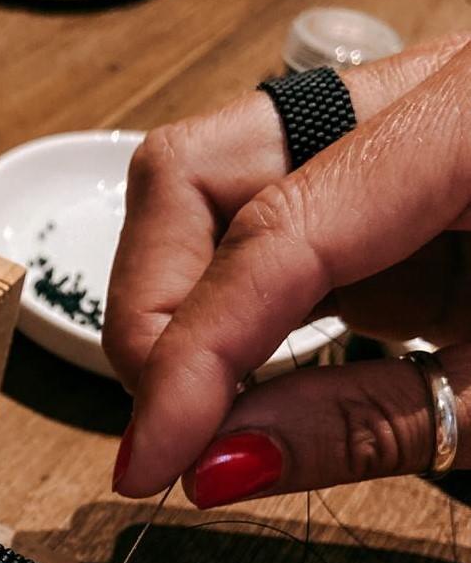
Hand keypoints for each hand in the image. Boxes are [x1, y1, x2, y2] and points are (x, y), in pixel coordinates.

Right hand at [103, 33, 470, 503]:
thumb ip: (358, 427)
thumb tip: (214, 467)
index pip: (276, 231)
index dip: (192, 356)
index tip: (148, 460)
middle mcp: (414, 94)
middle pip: (194, 170)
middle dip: (158, 310)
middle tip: (171, 425)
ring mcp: (380, 130)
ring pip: (198, 190)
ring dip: (176, 308)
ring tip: (205, 409)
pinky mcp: (367, 183)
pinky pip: (246, 226)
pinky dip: (222, 310)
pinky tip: (242, 379)